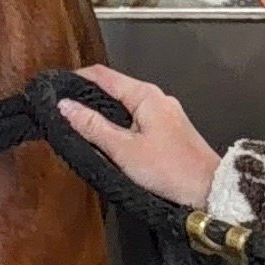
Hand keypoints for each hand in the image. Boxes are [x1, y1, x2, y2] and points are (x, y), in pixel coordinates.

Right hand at [56, 62, 221, 210]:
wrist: (208, 190)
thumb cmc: (170, 170)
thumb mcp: (123, 149)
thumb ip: (92, 127)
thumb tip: (65, 106)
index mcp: (145, 95)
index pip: (103, 75)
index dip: (76, 79)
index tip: (55, 89)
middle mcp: (156, 98)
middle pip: (114, 88)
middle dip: (87, 97)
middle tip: (62, 110)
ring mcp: (164, 113)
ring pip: (125, 105)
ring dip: (102, 113)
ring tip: (79, 126)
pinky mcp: (168, 129)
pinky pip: (136, 119)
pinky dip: (118, 125)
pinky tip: (108, 140)